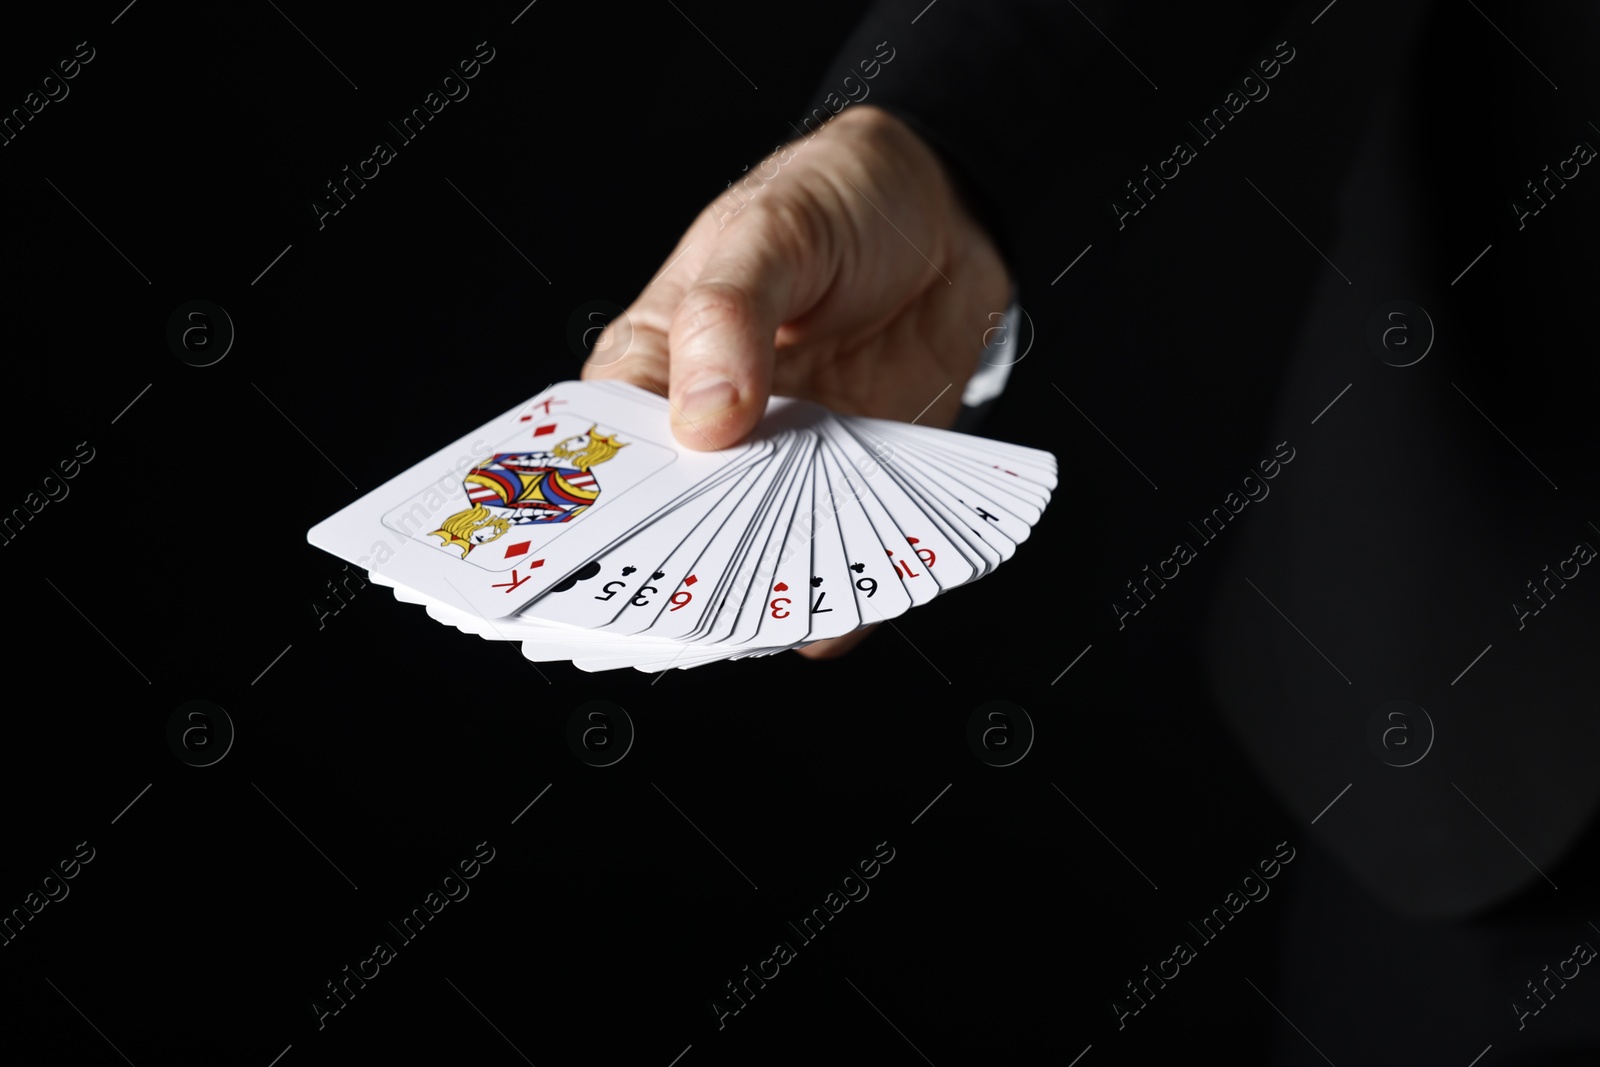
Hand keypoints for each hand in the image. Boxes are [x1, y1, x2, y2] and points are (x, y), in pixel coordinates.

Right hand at [583, 104, 1010, 656]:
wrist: (948, 218)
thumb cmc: (834, 202)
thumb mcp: (772, 229)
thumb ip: (729, 313)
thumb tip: (703, 416)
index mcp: (652, 366)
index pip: (604, 451)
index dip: (602, 501)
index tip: (608, 548)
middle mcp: (708, 434)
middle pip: (678, 523)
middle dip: (685, 563)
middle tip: (699, 595)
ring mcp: (780, 469)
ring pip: (754, 555)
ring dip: (763, 589)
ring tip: (774, 612)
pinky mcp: (848, 490)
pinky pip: (835, 559)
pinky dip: (842, 592)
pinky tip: (847, 605)